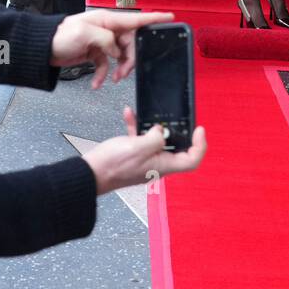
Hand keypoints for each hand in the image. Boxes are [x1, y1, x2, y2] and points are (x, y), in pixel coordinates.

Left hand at [50, 10, 174, 88]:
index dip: (154, 19)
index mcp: (107, 19)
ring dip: (119, 69)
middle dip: (130, 59)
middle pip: (130, 43)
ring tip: (113, 79)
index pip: (136, 19)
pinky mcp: (95, 53)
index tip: (170, 18)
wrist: (42, 49)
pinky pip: (106, 66)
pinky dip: (103, 76)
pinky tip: (98, 84)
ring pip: (121, 56)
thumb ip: (106, 40)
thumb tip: (117, 51)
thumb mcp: (84, 34)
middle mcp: (107, 29)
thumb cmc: (60, 36)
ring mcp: (101, 42)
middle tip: (124, 72)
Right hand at [82, 107, 205, 195]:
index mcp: (163, 166)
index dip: (199, 145)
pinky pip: (139, 138)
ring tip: (144, 114)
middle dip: (173, 130)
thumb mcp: (139, 147)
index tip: (198, 129)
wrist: (89, 174)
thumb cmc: (113, 165)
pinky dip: (136, 126)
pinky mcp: (131, 155)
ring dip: (151, 125)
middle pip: (175, 148)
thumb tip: (161, 131)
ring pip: (156, 140)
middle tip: (169, 118)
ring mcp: (143, 160)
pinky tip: (129, 114)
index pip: (191, 159)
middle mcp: (156, 165)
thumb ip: (156, 137)